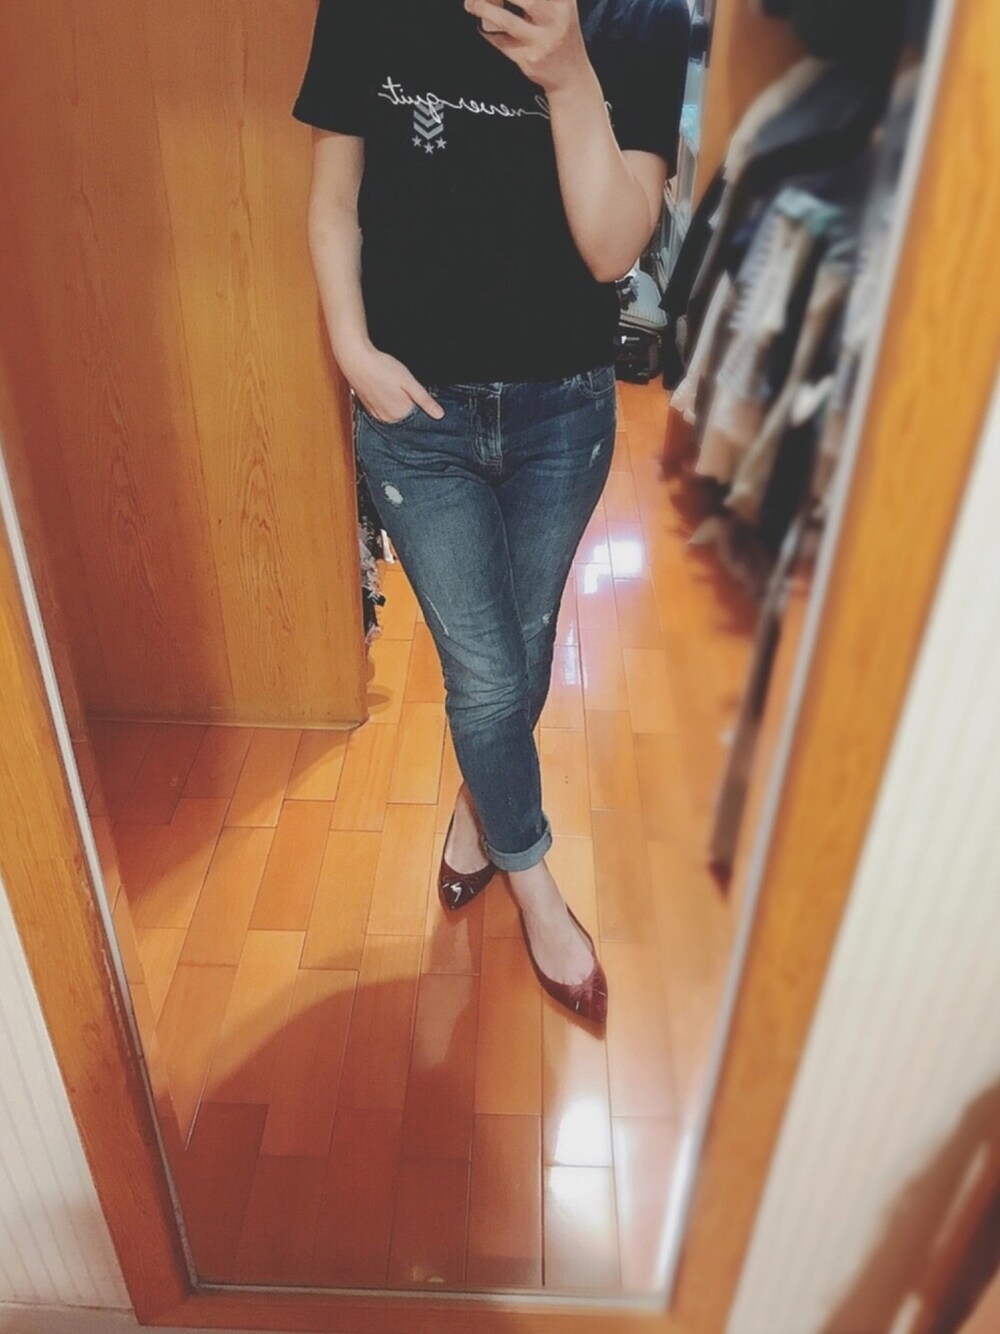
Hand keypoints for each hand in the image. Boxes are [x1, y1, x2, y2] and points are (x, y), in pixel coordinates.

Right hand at [339, 343, 443, 422]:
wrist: (356, 360)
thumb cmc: (382, 368)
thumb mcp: (408, 382)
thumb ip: (424, 400)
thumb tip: (439, 415)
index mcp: (400, 413)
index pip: (418, 418)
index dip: (423, 407)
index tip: (420, 396)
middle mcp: (388, 419)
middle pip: (406, 418)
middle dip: (411, 407)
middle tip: (406, 390)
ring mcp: (377, 415)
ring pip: (395, 415)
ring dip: (399, 406)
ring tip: (395, 389)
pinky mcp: (369, 409)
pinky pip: (384, 412)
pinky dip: (388, 405)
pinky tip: (387, 393)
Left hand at [464, 0, 589, 93]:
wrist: (571, 76)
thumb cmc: (560, 34)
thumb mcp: (561, 6)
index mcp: (563, 0)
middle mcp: (556, 18)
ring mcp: (543, 41)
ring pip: (508, 21)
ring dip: (484, 10)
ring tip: (470, 4)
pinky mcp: (529, 60)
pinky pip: (501, 42)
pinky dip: (488, 32)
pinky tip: (482, 26)